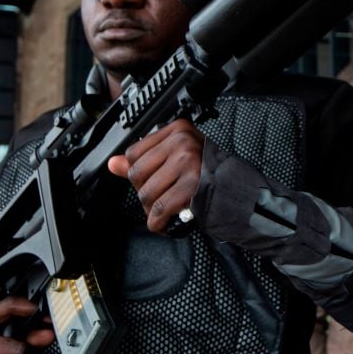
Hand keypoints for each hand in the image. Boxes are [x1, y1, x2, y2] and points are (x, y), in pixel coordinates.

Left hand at [108, 118, 202, 233]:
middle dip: (146, 192)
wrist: (239, 193)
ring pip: (146, 194)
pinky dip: (158, 223)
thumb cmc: (209, 176)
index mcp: (178, 130)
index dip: (141, 172)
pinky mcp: (191, 186)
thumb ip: (144, 160)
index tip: (156, 179)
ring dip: (152, 210)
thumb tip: (113, 164)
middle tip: (164, 196)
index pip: (134, 152)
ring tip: (168, 209)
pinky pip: (159, 210)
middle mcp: (183, 142)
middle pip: (137, 174)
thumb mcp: (177, 159)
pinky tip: (166, 222)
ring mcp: (188, 163)